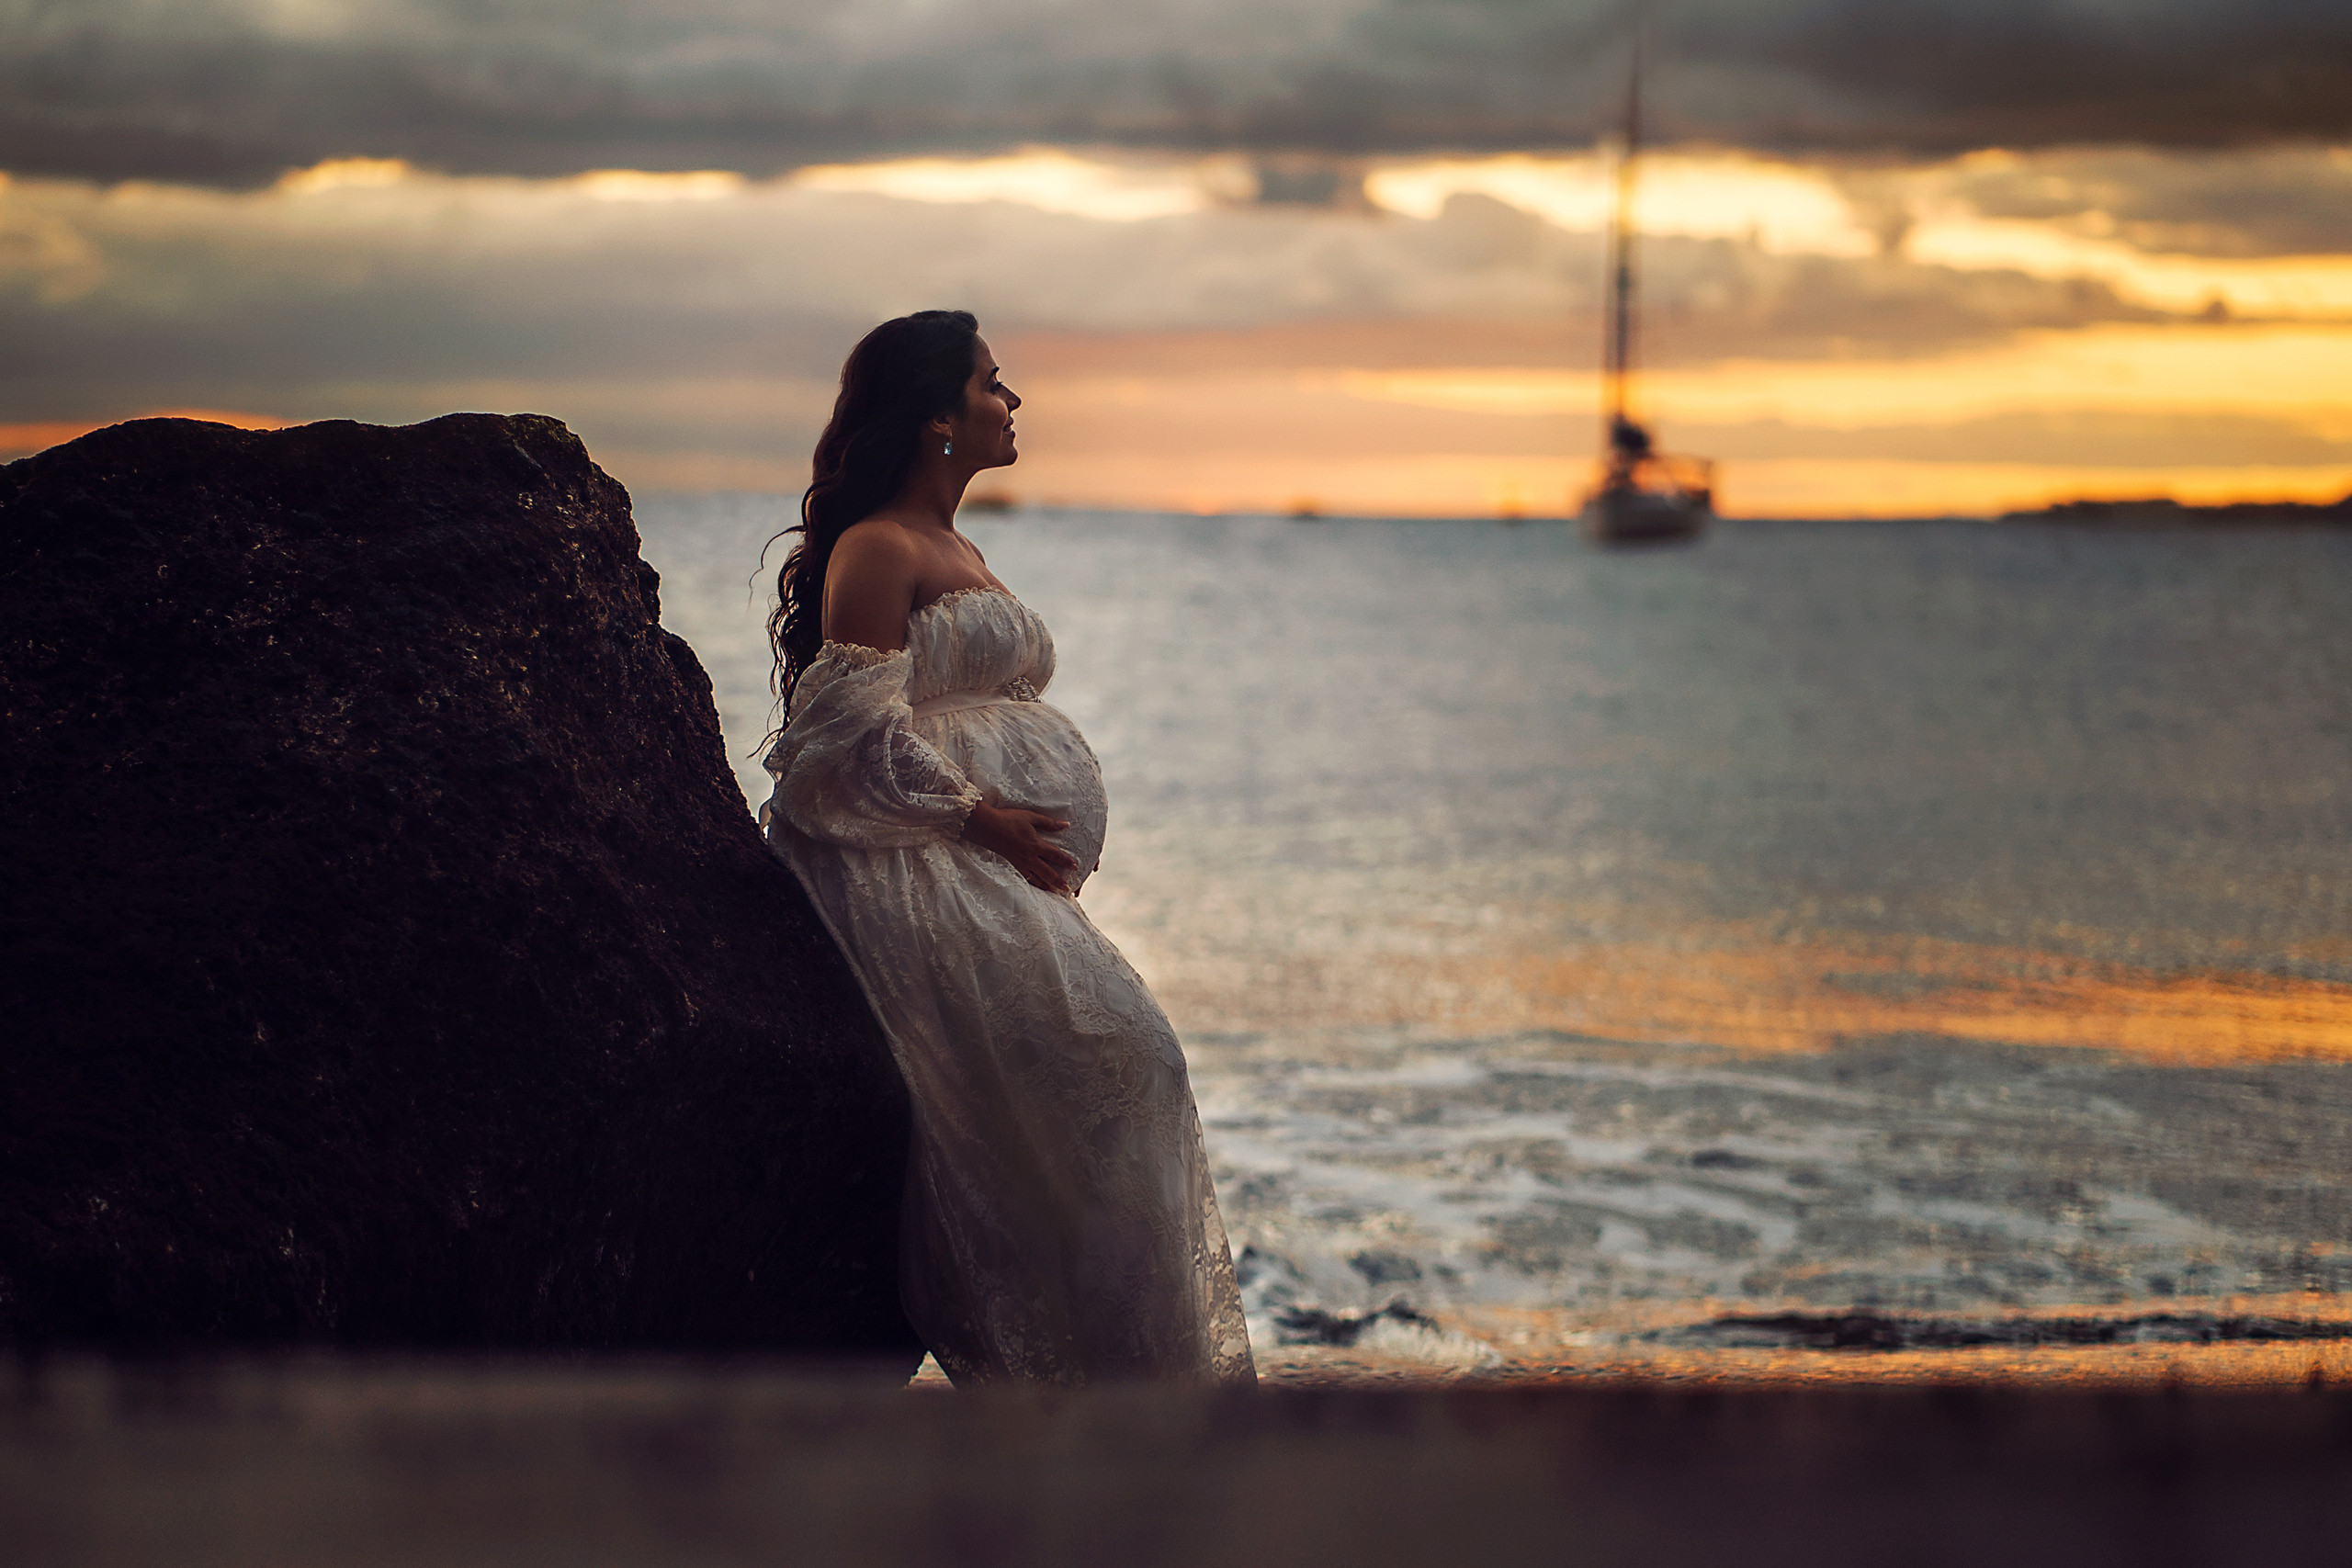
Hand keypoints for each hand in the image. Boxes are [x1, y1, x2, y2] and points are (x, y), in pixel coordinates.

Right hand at [962, 802, 1078, 895]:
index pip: (1055, 855)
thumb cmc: (1008, 819)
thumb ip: (1049, 823)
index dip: (1066, 861)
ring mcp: (1020, 862)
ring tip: (1053, 892)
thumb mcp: (1031, 817)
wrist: (987, 826)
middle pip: (1047, 872)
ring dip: (1046, 885)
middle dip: (1058, 880)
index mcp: (1036, 845)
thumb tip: (1065, 825)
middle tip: (1068, 888)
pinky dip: (1031, 882)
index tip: (1075, 867)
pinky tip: (1035, 885)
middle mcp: (1029, 857)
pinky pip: (1024, 877)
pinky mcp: (1011, 864)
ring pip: (1036, 878)